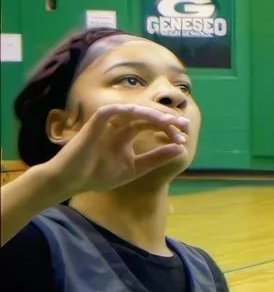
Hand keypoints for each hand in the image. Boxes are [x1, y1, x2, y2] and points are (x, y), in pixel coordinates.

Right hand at [39, 101, 190, 194]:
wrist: (71, 181)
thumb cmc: (98, 175)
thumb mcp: (135, 168)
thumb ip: (156, 158)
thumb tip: (181, 149)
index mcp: (126, 136)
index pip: (151, 125)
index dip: (168, 129)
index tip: (183, 140)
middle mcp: (118, 127)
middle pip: (146, 116)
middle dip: (166, 119)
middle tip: (184, 126)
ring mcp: (107, 124)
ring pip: (133, 111)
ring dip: (152, 114)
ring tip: (169, 122)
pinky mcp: (94, 122)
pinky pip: (113, 110)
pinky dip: (128, 110)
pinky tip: (144, 115)